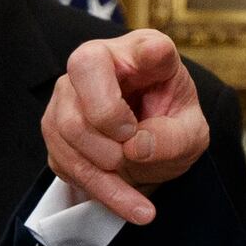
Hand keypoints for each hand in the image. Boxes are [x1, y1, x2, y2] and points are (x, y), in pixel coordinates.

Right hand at [44, 31, 208, 223]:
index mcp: (143, 54)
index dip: (148, 52)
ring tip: (137, 181)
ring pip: (69, 128)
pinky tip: (126, 200)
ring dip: (107, 167)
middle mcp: (97, 62)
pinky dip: (100, 188)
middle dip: (112, 128)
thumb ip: (175, 139)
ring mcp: (68, 93)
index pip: (144, 45)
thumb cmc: (169, 127)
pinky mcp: (54, 127)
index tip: (156, 55)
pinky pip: (65, 159)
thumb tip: (136, 146)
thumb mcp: (191, 136)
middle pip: (83, 82)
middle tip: (136, 148)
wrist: (147, 149)